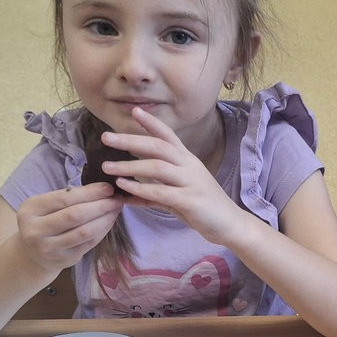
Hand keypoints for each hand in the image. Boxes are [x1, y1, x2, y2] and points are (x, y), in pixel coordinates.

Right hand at [16, 182, 123, 270]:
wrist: (31, 255)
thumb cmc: (42, 222)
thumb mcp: (43, 206)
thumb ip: (66, 198)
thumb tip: (102, 188)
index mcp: (30, 210)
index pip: (64, 198)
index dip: (89, 192)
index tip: (108, 187)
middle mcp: (36, 230)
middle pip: (75, 215)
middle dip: (101, 205)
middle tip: (117, 199)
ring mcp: (50, 248)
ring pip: (85, 232)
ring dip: (105, 219)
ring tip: (116, 209)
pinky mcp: (64, 259)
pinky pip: (89, 243)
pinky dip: (103, 230)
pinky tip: (110, 221)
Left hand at [101, 106, 244, 242]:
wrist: (230, 225)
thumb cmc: (203, 209)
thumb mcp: (177, 196)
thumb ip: (154, 192)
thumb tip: (127, 192)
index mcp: (187, 160)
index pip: (168, 135)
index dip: (152, 123)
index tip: (135, 111)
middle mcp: (189, 166)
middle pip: (158, 146)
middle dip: (130, 140)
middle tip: (106, 137)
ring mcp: (191, 182)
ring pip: (157, 167)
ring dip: (129, 166)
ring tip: (107, 167)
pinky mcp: (191, 200)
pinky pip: (162, 192)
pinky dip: (141, 189)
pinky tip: (124, 187)